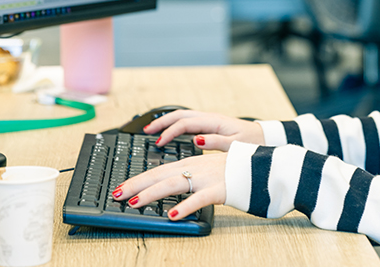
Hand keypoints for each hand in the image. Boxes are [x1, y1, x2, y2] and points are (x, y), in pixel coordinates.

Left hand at [112, 153, 226, 219]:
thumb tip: (172, 187)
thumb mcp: (210, 171)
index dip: (138, 179)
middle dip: (136, 184)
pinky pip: (199, 199)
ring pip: (174, 183)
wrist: (263, 167)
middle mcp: (196, 167)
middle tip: (116, 194)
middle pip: (160, 174)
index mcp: (192, 163)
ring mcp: (207, 177)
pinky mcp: (220, 189)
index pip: (159, 170)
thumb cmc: (237, 171)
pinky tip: (173, 215)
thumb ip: (191, 177)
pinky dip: (185, 206)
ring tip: (134, 203)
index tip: (121, 188)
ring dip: (151, 193)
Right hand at [142, 109, 264, 150]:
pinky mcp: (210, 126)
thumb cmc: (252, 142)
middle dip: (161, 121)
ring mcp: (209, 121)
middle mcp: (209, 118)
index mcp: (214, 121)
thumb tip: (196, 140)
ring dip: (166, 122)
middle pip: (179, 115)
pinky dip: (175, 126)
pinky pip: (188, 123)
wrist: (264, 137)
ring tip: (151, 131)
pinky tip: (169, 135)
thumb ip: (215, 142)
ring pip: (182, 117)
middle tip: (145, 130)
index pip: (184, 123)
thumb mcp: (234, 144)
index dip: (169, 132)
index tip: (158, 143)